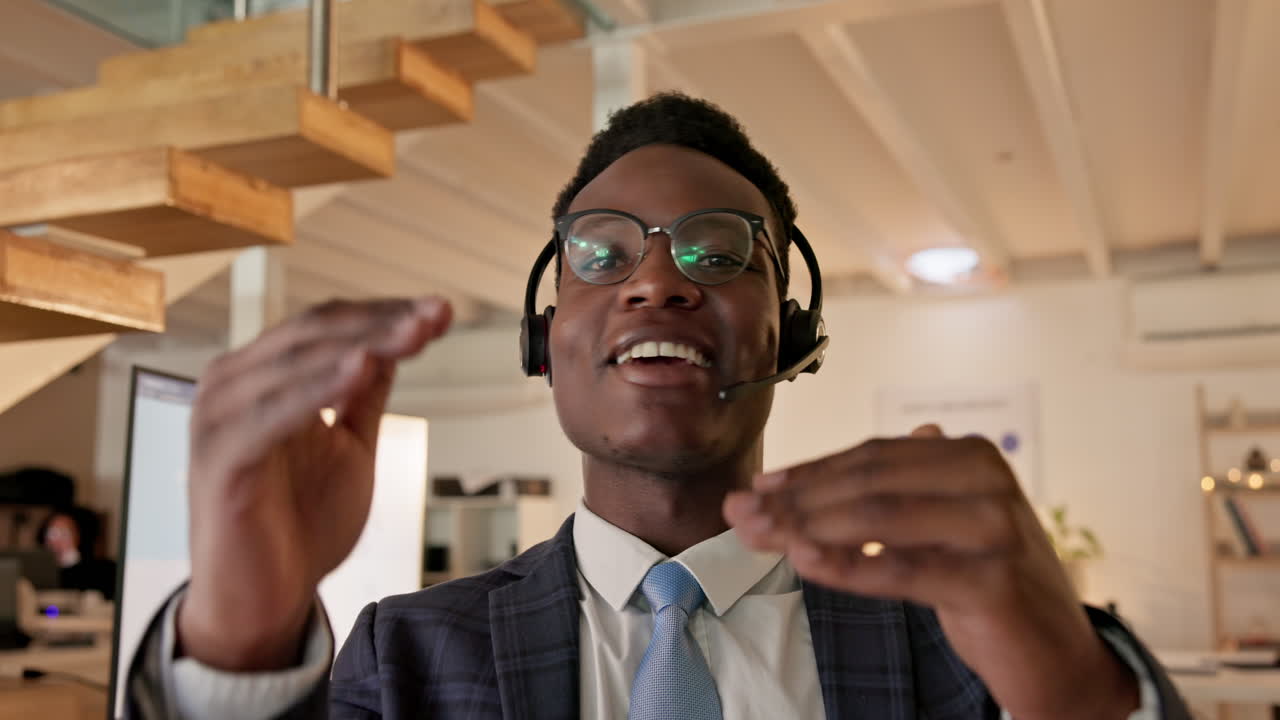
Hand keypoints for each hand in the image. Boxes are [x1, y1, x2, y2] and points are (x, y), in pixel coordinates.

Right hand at [177, 297, 451, 670]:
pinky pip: (273, 412)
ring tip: (412, 332)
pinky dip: (318, 388)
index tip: (440, 310)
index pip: (326, 325)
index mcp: (261, 377)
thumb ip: (362, 396)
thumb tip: (393, 344)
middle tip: (435, 315)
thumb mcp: (349, 446)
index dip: (385, 313)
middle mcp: (232, 385)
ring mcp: (219, 418)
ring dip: (361, 344)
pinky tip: (360, 369)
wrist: (262, 601)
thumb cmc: (298, 525)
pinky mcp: (221, 457)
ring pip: (297, 363)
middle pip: (314, 333)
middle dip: (382, 322)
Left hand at [723, 425, 1138, 719]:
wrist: (1059, 653)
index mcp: (971, 456)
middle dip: (796, 499)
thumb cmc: (986, 583)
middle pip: (868, 482)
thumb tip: (782, 483)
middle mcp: (987, 481)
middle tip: (742, 515)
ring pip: (878, 517)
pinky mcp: (992, 582)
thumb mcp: (934, 527)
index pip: (871, 457)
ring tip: (761, 537)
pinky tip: (805, 562)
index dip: (807, 471)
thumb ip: (876, 498)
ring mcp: (994, 529)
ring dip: (808, 527)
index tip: (757, 488)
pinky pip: (902, 570)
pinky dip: (848, 566)